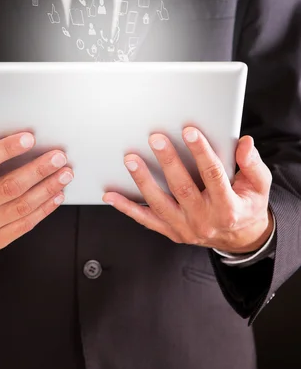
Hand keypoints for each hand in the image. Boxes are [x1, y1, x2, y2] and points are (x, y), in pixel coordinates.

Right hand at [0, 120, 73, 252]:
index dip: (7, 149)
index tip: (29, 139)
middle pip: (9, 186)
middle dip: (38, 170)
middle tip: (57, 157)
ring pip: (21, 206)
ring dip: (47, 189)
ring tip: (64, 174)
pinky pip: (24, 224)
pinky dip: (44, 209)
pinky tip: (57, 194)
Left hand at [102, 127, 273, 253]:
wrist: (239, 236)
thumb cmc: (246, 205)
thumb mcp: (259, 186)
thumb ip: (252, 164)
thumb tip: (245, 143)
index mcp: (228, 206)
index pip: (213, 175)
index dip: (202, 152)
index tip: (190, 131)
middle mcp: (205, 220)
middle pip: (182, 188)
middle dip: (168, 162)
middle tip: (156, 139)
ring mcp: (185, 228)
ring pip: (160, 203)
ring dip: (143, 181)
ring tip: (131, 160)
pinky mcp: (171, 231)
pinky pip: (146, 219)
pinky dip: (127, 208)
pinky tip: (111, 195)